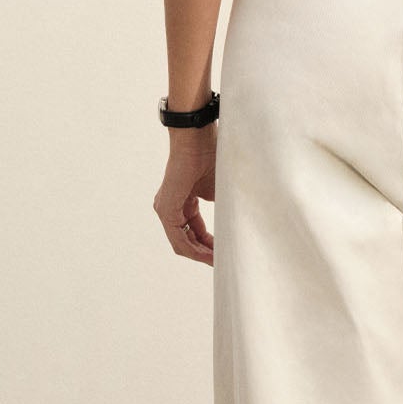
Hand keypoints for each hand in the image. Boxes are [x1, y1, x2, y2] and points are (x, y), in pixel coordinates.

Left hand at [155, 127, 216, 264]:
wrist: (196, 140)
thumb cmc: (209, 157)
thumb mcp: (218, 190)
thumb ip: (222, 209)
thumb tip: (236, 225)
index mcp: (183, 201)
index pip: (194, 231)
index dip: (210, 245)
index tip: (226, 252)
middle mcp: (171, 207)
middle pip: (188, 240)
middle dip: (206, 253)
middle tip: (223, 262)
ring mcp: (166, 209)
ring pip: (182, 243)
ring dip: (201, 255)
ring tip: (219, 263)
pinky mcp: (166, 210)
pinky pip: (179, 239)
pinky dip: (194, 250)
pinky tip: (210, 255)